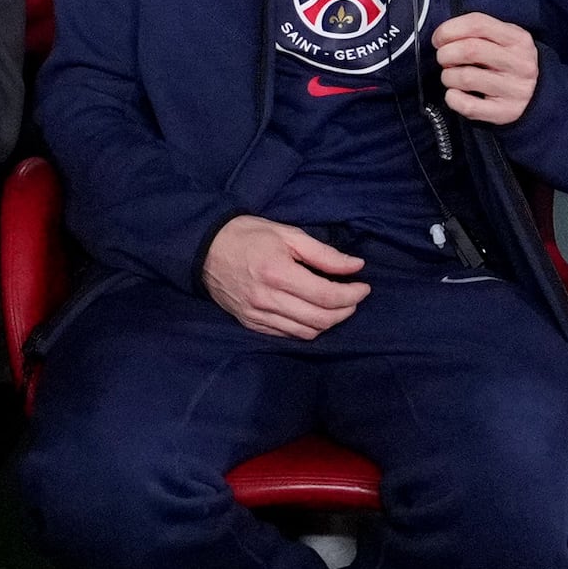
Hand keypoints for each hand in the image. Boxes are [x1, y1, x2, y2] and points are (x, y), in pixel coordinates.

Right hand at [203, 214, 369, 338]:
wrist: (203, 248)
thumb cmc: (248, 234)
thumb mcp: (287, 233)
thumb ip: (323, 253)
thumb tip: (356, 266)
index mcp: (278, 272)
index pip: (326, 296)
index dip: (351, 295)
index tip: (364, 287)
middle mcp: (267, 299)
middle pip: (320, 319)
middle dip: (345, 311)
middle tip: (353, 298)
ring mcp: (257, 315)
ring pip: (306, 332)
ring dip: (328, 323)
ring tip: (337, 307)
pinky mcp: (250, 323)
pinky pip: (287, 335)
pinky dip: (307, 328)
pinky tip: (313, 314)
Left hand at [432, 11, 538, 127]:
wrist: (537, 95)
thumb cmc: (509, 62)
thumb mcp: (504, 39)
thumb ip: (478, 33)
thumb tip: (442, 36)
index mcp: (518, 39)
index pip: (478, 24)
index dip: (449, 29)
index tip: (438, 39)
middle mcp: (520, 63)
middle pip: (469, 50)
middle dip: (446, 54)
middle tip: (444, 59)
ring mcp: (514, 89)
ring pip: (465, 77)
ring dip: (448, 76)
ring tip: (451, 77)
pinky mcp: (505, 112)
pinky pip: (468, 105)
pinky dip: (452, 98)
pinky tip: (455, 94)